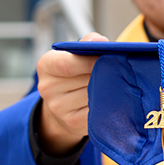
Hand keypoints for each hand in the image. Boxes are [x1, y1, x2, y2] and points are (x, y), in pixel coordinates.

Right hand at [36, 31, 108, 154]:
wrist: (62, 107)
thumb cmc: (74, 74)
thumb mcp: (73, 55)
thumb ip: (86, 44)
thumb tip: (100, 41)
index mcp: (45, 66)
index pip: (68, 64)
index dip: (90, 61)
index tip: (108, 58)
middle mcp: (47, 88)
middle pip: (85, 79)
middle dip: (104, 74)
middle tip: (117, 70)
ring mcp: (58, 108)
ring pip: (93, 95)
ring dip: (108, 89)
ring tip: (112, 84)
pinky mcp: (72, 122)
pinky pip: (96, 111)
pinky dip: (107, 104)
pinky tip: (109, 99)